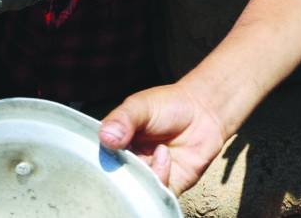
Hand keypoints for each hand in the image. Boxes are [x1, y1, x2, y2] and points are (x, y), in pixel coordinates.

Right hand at [99, 82, 227, 194]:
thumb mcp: (141, 106)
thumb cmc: (168, 105)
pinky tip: (165, 154)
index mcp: (114, 144)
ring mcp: (146, 176)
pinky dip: (159, 179)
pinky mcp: (166, 186)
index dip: (100, 159)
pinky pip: (156, 195)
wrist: (203, 112)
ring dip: (144, 174)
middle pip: (114, 179)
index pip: (98, 159)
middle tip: (133, 155)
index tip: (109, 149)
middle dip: (122, 172)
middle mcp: (127, 163)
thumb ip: (123, 119)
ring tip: (158, 149)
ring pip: (134, 190)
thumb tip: (105, 137)